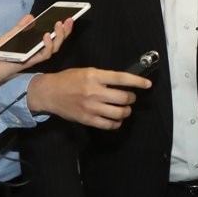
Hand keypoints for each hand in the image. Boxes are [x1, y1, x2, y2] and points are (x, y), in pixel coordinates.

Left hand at [0, 16, 73, 122]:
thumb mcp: (10, 36)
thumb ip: (20, 28)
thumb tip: (31, 16)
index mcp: (34, 45)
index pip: (52, 36)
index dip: (62, 28)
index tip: (67, 16)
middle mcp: (37, 52)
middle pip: (57, 42)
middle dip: (65, 31)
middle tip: (70, 19)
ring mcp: (35, 57)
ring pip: (54, 49)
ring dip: (58, 37)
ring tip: (59, 24)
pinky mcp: (30, 61)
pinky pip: (43, 55)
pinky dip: (46, 45)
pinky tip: (46, 35)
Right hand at [27, 67, 149, 128]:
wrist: (49, 93)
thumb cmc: (69, 79)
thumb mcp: (86, 71)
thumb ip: (103, 77)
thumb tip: (123, 83)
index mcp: (95, 76)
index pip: (121, 78)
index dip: (137, 81)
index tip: (148, 84)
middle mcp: (94, 91)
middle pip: (123, 98)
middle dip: (131, 98)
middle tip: (130, 97)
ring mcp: (91, 107)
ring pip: (119, 113)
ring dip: (126, 111)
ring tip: (125, 109)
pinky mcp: (87, 119)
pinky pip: (109, 125)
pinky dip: (117, 123)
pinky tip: (116, 119)